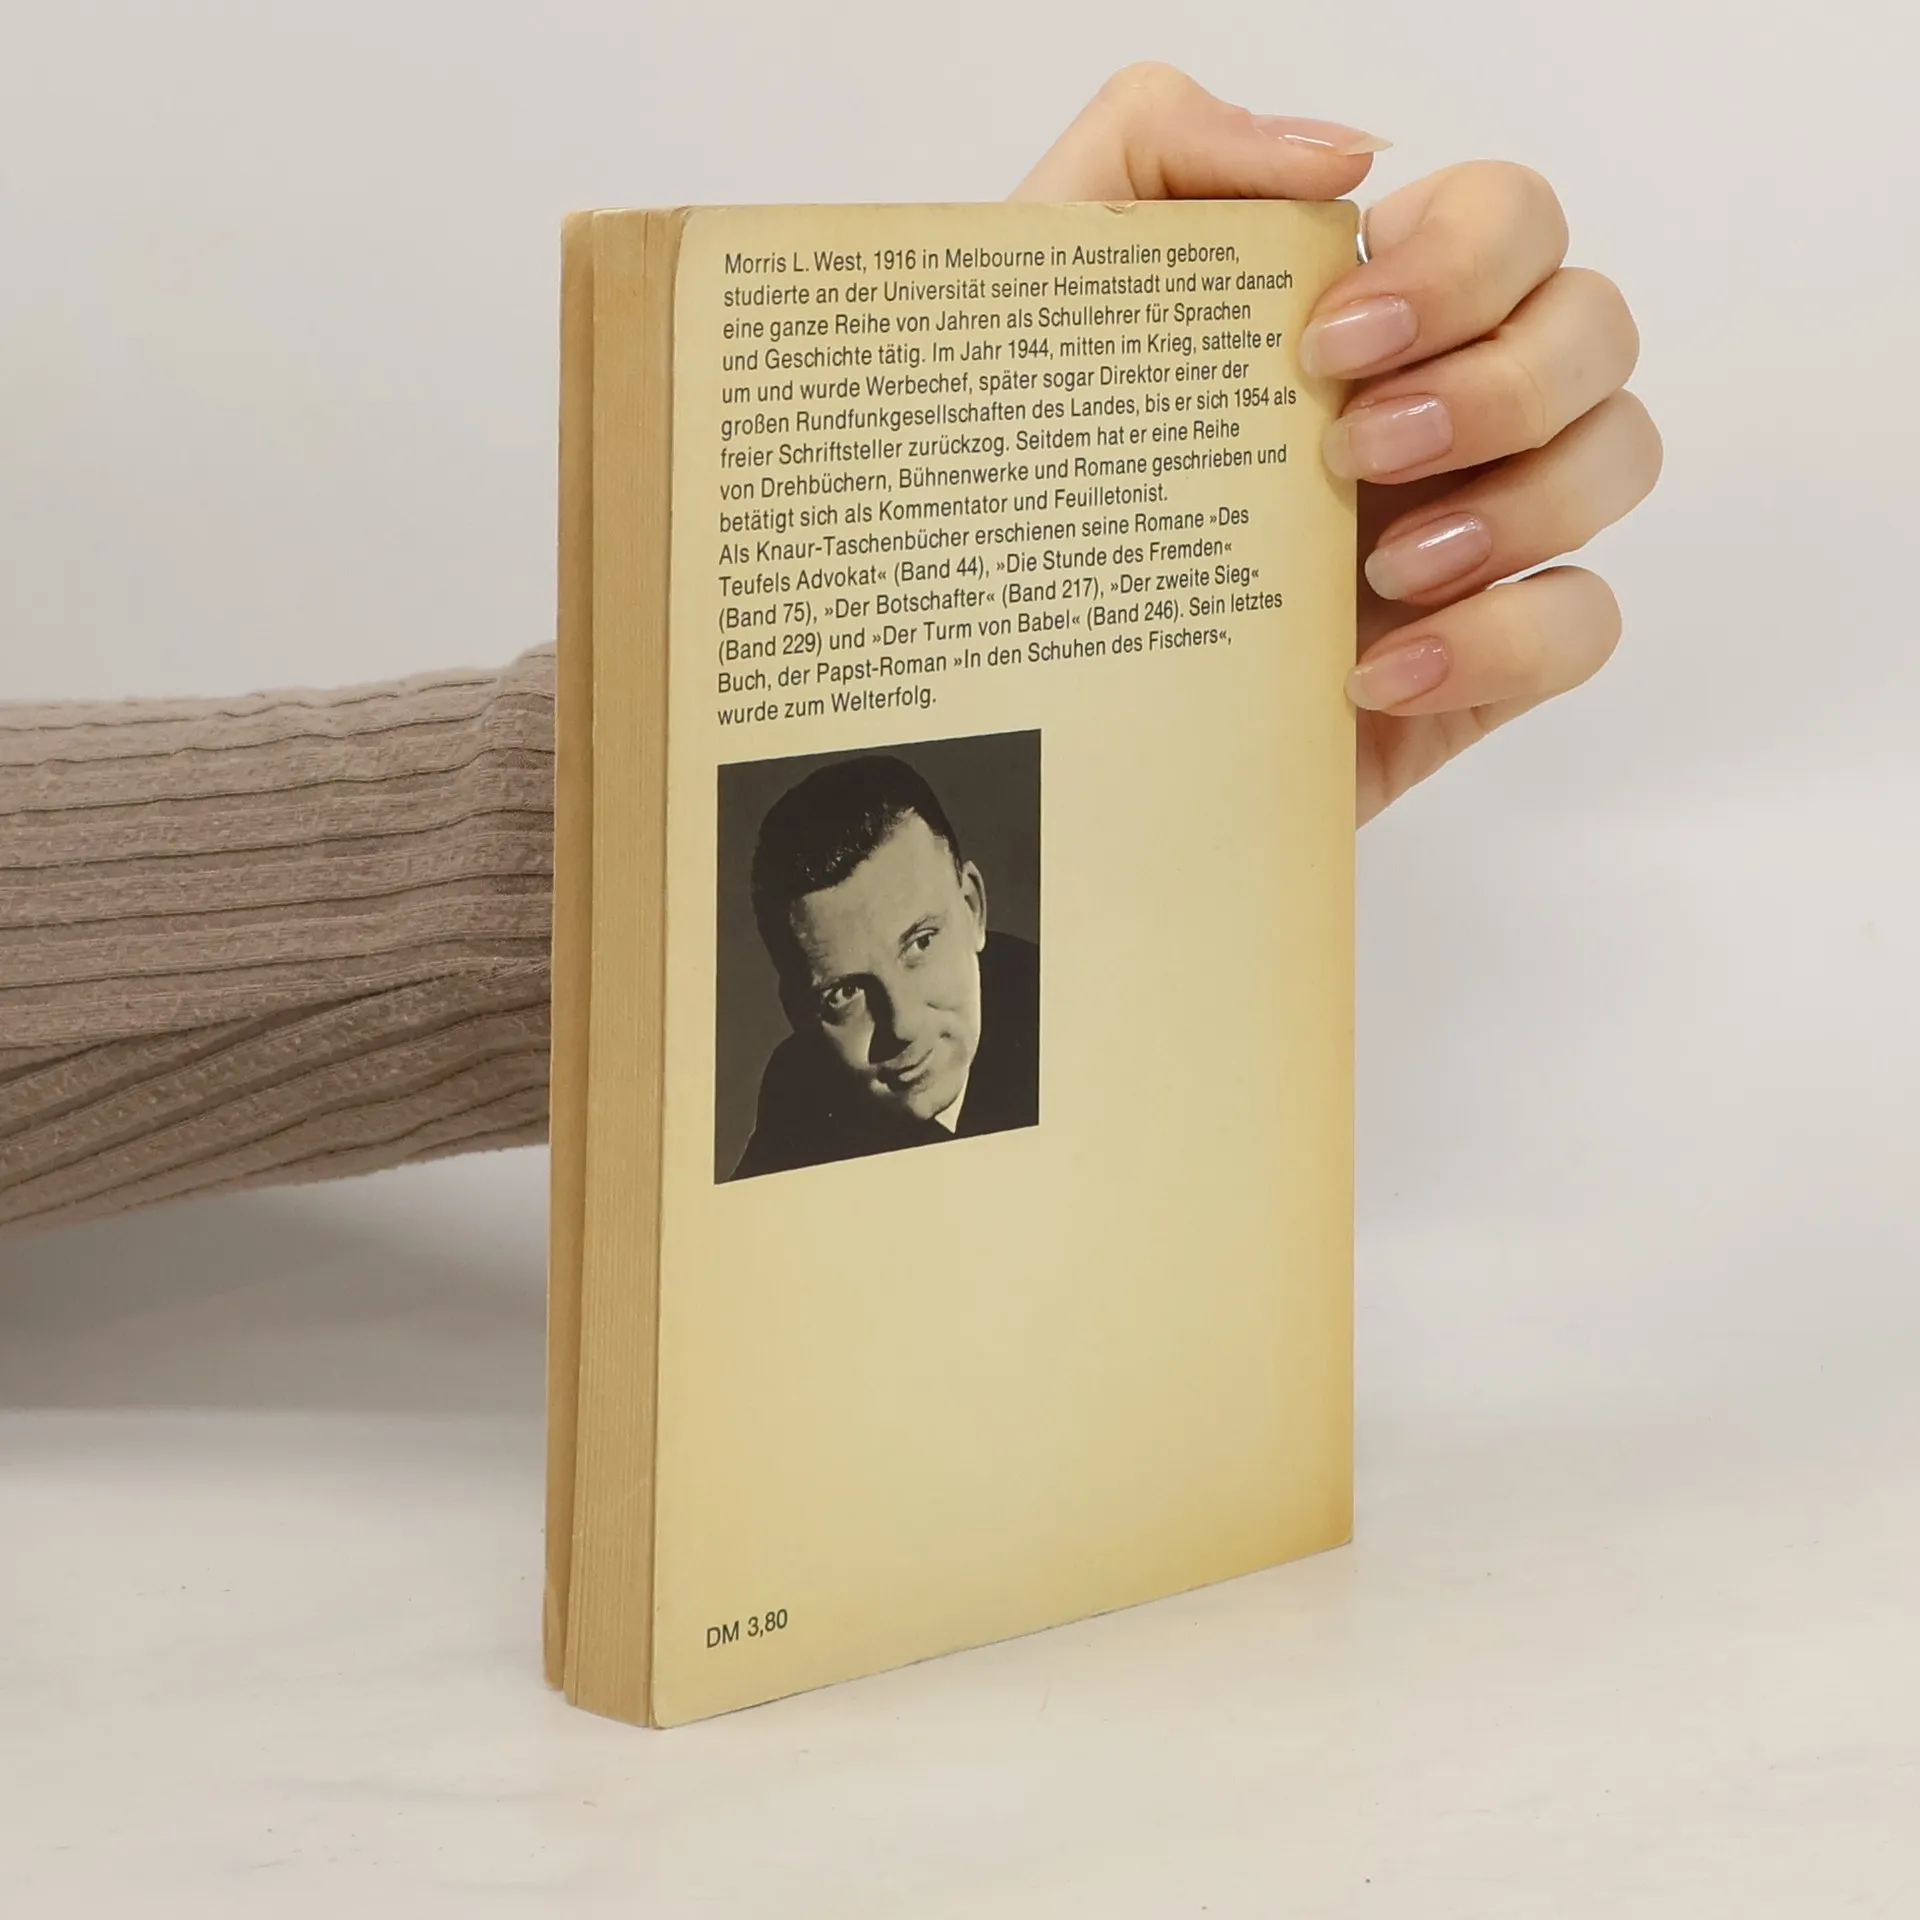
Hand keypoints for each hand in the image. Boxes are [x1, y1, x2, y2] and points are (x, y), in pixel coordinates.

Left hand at [1012, 65, 1660, 822]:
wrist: (1022, 679)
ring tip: (1377, 567)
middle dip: (1499, 383)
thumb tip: (1344, 155)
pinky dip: (1502, 642)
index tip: (1329, 340)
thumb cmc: (1038, 475)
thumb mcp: (1054, 286)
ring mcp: (1469, 533)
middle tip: (1347, 452)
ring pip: (1619, 458)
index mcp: (1367, 308)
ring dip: (1523, 502)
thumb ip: (1161, 144)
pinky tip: (1370, 674)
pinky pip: (1582, 626)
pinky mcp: (1472, 662)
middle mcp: (1441, 405)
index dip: (1465, 260)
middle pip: (1595, 326)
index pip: (1511, 219)